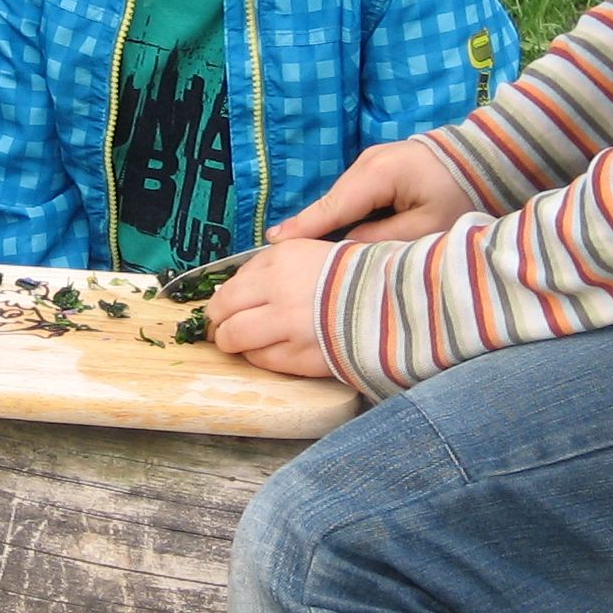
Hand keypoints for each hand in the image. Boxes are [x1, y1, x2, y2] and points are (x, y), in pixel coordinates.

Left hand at [204, 238, 338, 377]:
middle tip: (224, 330)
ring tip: (246, 342)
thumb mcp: (306, 250)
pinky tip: (275, 348)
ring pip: (237, 342)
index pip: (227, 290)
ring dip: (236, 344)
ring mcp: (288, 328)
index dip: (219, 305)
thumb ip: (266, 266)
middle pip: (223, 317)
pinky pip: (263, 361)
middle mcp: (278, 293)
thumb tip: (230, 289)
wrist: (393, 301)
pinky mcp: (302, 357)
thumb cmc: (349, 274)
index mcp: (278, 262)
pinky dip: (261, 357)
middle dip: (220, 326)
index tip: (222, 311)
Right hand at [267, 137, 470, 245]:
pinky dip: (343, 215)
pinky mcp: (378, 169)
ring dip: (326, 223)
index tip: (272, 245)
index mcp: (380, 173)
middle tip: (278, 258)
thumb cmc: (462, 193)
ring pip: (341, 200)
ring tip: (300, 251)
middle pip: (332, 202)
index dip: (303, 227)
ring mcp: (371, 162)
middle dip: (309, 228)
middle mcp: (368, 162)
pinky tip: (331, 236)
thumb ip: (384, 239)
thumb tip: (346, 249)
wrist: (486, 158)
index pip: (333, 207)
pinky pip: (353, 196)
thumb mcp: (428, 226)